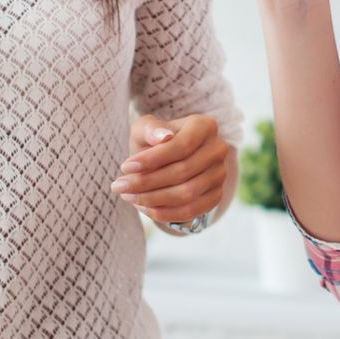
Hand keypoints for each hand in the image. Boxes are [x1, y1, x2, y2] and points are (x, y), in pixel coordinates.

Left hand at [114, 114, 231, 226]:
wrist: (168, 158)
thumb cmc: (153, 140)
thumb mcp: (145, 129)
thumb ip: (150, 129)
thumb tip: (164, 136)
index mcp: (205, 126)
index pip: (182, 146)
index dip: (153, 159)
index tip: (125, 167)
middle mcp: (218, 149)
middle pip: (182, 172)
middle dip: (146, 182)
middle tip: (119, 186)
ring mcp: (220, 174)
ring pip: (186, 194)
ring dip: (152, 199)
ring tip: (128, 197)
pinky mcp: (216, 195)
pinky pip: (191, 211)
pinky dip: (164, 212)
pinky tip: (144, 207)